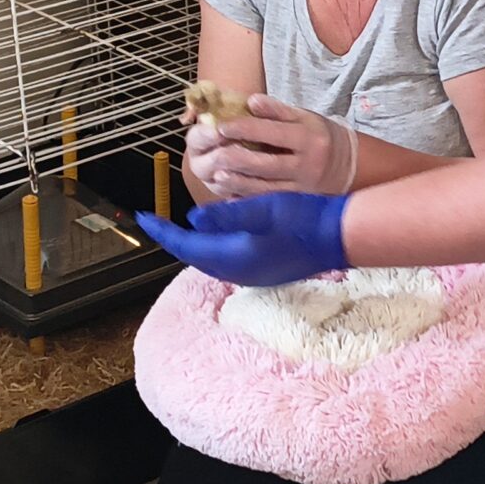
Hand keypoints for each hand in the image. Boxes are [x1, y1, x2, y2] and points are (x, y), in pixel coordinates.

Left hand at [138, 193, 351, 285]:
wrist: (340, 236)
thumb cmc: (302, 219)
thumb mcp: (261, 209)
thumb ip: (225, 216)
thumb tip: (192, 219)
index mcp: (234, 258)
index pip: (186, 246)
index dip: (163, 232)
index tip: (144, 218)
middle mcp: (240, 272)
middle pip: (196, 256)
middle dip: (175, 239)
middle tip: (159, 221)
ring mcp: (254, 274)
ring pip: (212, 258)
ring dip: (195, 243)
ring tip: (182, 225)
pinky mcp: (266, 270)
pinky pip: (229, 259)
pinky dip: (215, 245)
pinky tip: (219, 232)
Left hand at [189, 96, 358, 197]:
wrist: (349, 165)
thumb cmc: (320, 136)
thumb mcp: (305, 117)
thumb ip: (277, 111)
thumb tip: (251, 102)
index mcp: (308, 137)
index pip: (273, 132)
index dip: (246, 129)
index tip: (222, 127)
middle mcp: (306, 164)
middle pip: (267, 164)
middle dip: (238, 159)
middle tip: (215, 154)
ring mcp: (302, 187)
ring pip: (266, 187)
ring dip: (239, 183)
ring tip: (217, 175)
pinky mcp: (298, 203)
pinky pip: (270, 202)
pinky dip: (249, 201)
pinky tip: (230, 197)